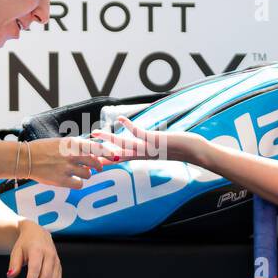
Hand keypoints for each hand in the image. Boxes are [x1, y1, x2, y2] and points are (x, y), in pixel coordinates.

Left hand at [6, 220, 60, 277]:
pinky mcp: (59, 267)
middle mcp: (49, 255)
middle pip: (46, 277)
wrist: (38, 233)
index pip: (36, 268)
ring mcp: (56, 261)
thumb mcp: (16, 251)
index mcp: (37, 250)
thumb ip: (14, 264)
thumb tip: (10, 276)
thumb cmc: (25, 243)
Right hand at [23, 136, 116, 188]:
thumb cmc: (40, 149)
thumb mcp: (59, 142)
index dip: (106, 152)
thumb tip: (88, 151)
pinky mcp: (62, 180)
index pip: (95, 147)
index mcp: (72, 143)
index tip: (112, 155)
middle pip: (94, 161)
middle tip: (97, 168)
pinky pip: (79, 184)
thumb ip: (74, 146)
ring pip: (87, 174)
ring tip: (76, 173)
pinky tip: (72, 181)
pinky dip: (78, 183)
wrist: (26, 159)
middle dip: (98, 165)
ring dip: (85, 174)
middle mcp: (72, 155)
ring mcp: (68, 168)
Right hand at [90, 114, 204, 163]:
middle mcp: (141, 153)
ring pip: (123, 143)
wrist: (193, 151)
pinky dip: (129, 125)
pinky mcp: (154, 140)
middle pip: (115, 152)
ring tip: (95, 132)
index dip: (104, 157)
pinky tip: (120, 118)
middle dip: (99, 150)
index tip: (90, 158)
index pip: (118, 157)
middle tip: (84, 148)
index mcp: (141, 156)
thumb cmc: (178, 148)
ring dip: (108, 138)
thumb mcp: (159, 148)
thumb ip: (147, 146)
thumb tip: (141, 145)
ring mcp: (147, 147)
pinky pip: (139, 132)